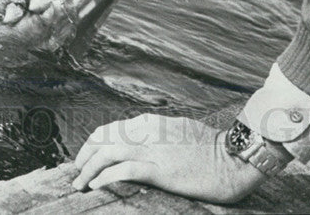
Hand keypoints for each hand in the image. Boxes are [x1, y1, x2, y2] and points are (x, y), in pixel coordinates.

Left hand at [72, 115, 265, 204]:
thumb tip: (139, 145)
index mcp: (151, 122)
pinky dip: (105, 177)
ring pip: (107, 153)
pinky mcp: (161, 169)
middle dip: (84, 156)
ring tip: (79, 183)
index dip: (92, 144)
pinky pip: (124, 170)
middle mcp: (148, 131)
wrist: (233, 158)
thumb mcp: (178, 133)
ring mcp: (154, 149)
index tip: (84, 158)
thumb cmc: (210, 149)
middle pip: (103, 138)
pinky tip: (96, 186)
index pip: (110, 129)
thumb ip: (157, 135)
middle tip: (76, 172)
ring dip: (88, 169)